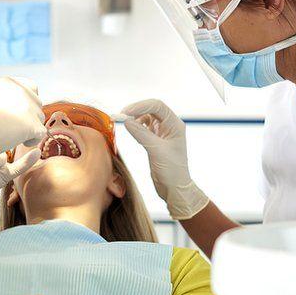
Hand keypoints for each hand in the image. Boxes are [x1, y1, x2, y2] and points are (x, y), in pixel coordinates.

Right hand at [0, 78, 46, 163]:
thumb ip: (2, 98)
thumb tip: (14, 106)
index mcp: (9, 82)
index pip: (31, 87)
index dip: (27, 102)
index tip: (19, 113)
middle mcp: (21, 90)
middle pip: (36, 104)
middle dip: (29, 116)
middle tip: (16, 129)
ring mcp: (28, 107)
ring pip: (39, 119)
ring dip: (30, 128)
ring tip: (14, 137)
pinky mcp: (31, 124)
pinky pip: (40, 133)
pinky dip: (32, 140)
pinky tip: (20, 143)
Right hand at [121, 99, 208, 219]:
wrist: (174, 188)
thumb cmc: (171, 171)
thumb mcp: (156, 150)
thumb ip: (141, 133)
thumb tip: (126, 120)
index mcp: (175, 125)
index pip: (157, 106)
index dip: (140, 106)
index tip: (125, 112)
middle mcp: (170, 126)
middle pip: (151, 108)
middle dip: (136, 110)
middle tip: (120, 116)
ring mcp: (162, 132)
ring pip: (147, 116)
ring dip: (135, 117)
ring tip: (124, 122)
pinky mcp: (155, 139)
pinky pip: (144, 126)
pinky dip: (136, 125)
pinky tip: (130, 129)